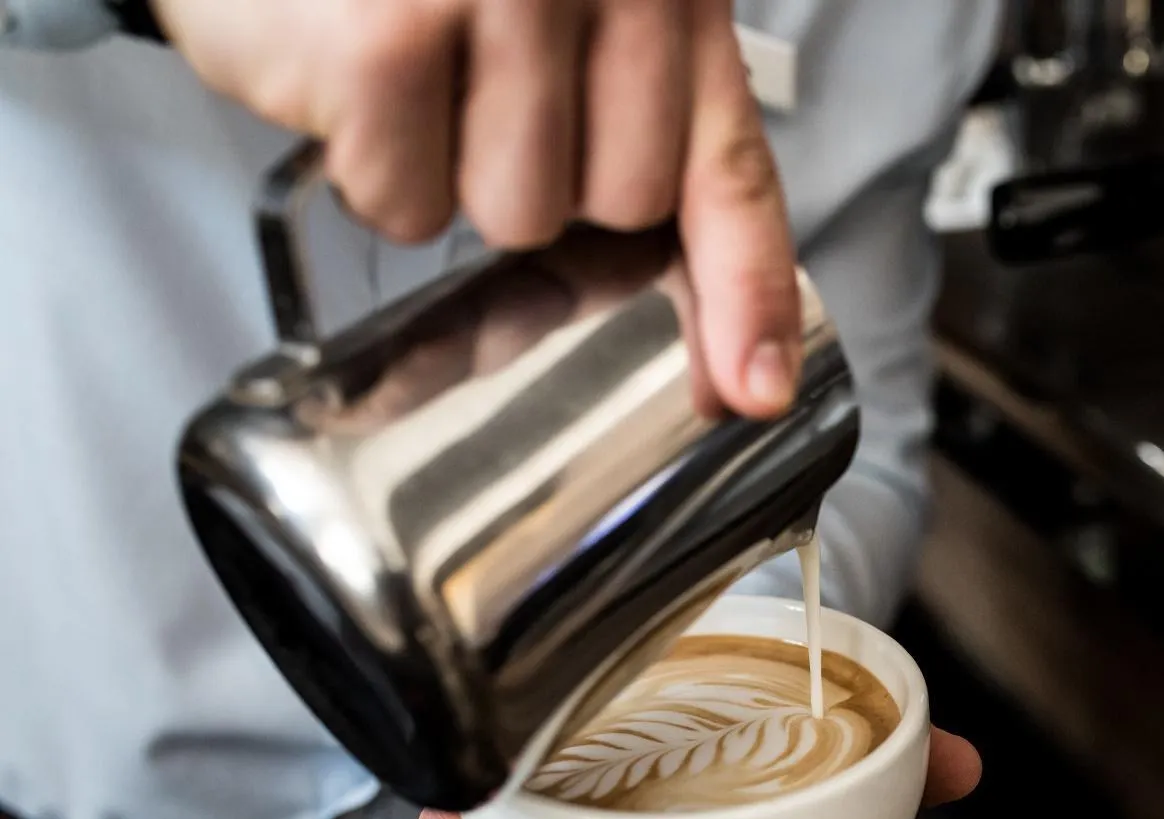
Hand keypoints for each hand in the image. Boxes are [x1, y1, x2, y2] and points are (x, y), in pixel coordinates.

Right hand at [151, 0, 800, 416]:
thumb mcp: (579, 38)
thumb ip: (660, 159)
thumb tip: (735, 364)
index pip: (733, 168)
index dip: (749, 290)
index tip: (757, 387)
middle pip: (623, 205)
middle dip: (550, 178)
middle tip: (485, 88)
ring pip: (517, 217)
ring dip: (455, 174)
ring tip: (417, 75)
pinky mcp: (389, 38)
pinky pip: (411, 207)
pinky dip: (373, 169)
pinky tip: (359, 84)